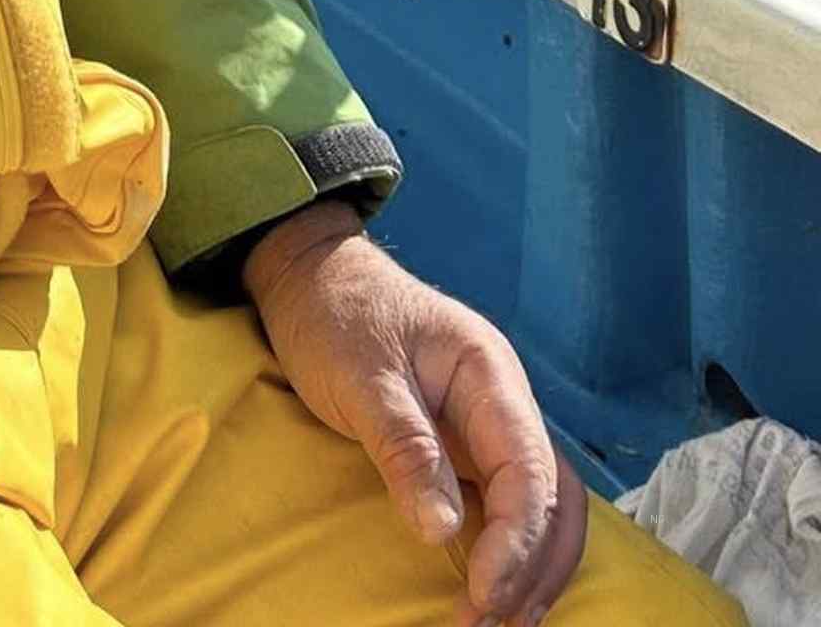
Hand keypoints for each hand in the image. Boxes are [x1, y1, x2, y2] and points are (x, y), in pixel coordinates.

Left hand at [247, 203, 584, 626]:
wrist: (310, 272)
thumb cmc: (334, 314)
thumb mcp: (360, 378)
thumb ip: (405, 448)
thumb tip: (444, 533)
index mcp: (491, 377)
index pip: (529, 473)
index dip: (515, 542)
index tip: (485, 595)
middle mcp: (505, 403)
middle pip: (554, 498)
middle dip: (533, 567)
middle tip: (493, 624)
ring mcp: (490, 422)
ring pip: (542, 505)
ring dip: (531, 566)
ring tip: (503, 621)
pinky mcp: (466, 440)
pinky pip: (508, 500)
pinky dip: (511, 546)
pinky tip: (498, 585)